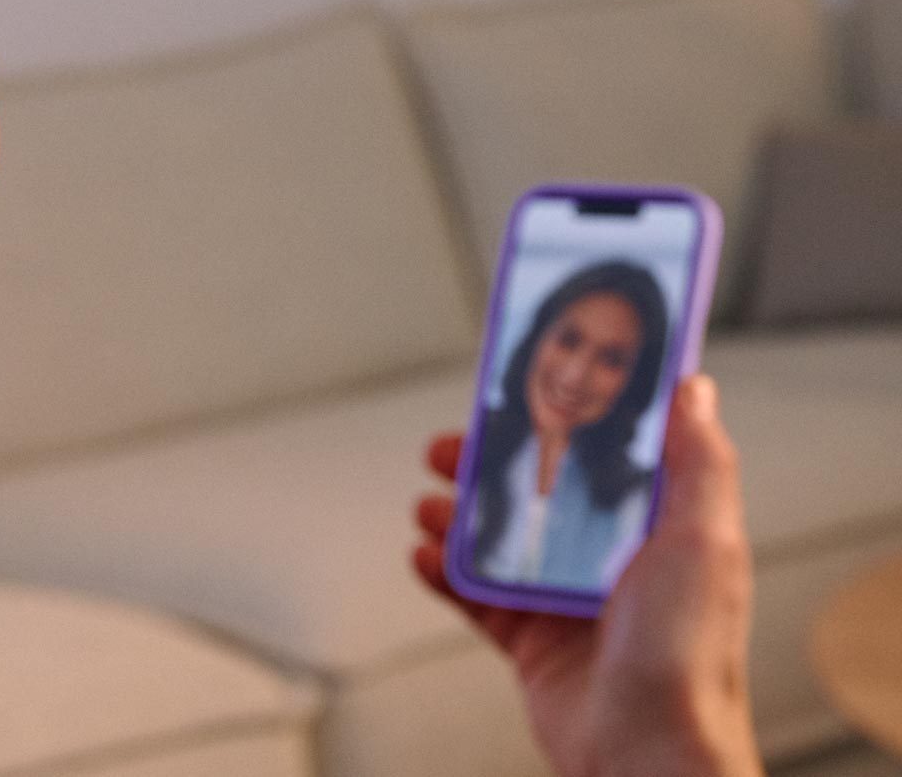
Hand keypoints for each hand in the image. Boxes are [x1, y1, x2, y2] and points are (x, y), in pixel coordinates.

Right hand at [412, 376, 763, 776]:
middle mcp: (614, 562)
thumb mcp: (705, 544)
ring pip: (500, 542)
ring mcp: (568, 602)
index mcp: (660, 531)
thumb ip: (700, 465)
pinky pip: (476, 598)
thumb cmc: (688, 661)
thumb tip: (696, 390)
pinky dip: (444, 575)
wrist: (645, 755)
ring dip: (457, 518)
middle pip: (541, 493)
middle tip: (452, 447)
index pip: (609, 455)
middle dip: (491, 467)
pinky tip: (424, 557)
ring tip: (429, 507)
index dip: (568, 420)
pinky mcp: (533, 642)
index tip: (526, 390)